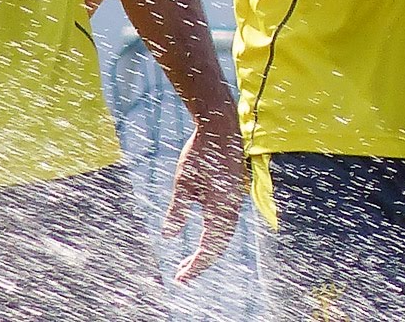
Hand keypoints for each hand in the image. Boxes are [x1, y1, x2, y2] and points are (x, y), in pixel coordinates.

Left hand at [162, 115, 246, 282]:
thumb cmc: (200, 152)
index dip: (196, 266)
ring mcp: (235, 201)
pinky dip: (214, 236)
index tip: (181, 278)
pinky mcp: (233, 194)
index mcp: (222, 208)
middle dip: (201, 262)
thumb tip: (169, 236)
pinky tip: (202, 237)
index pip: (210, 248)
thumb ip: (178, 211)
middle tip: (181, 275)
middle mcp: (232, 208)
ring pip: (224, 235)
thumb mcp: (183, 182)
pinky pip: (226, 223)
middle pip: (219, 246)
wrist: (220, 126)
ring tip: (189, 262)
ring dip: (208, 250)